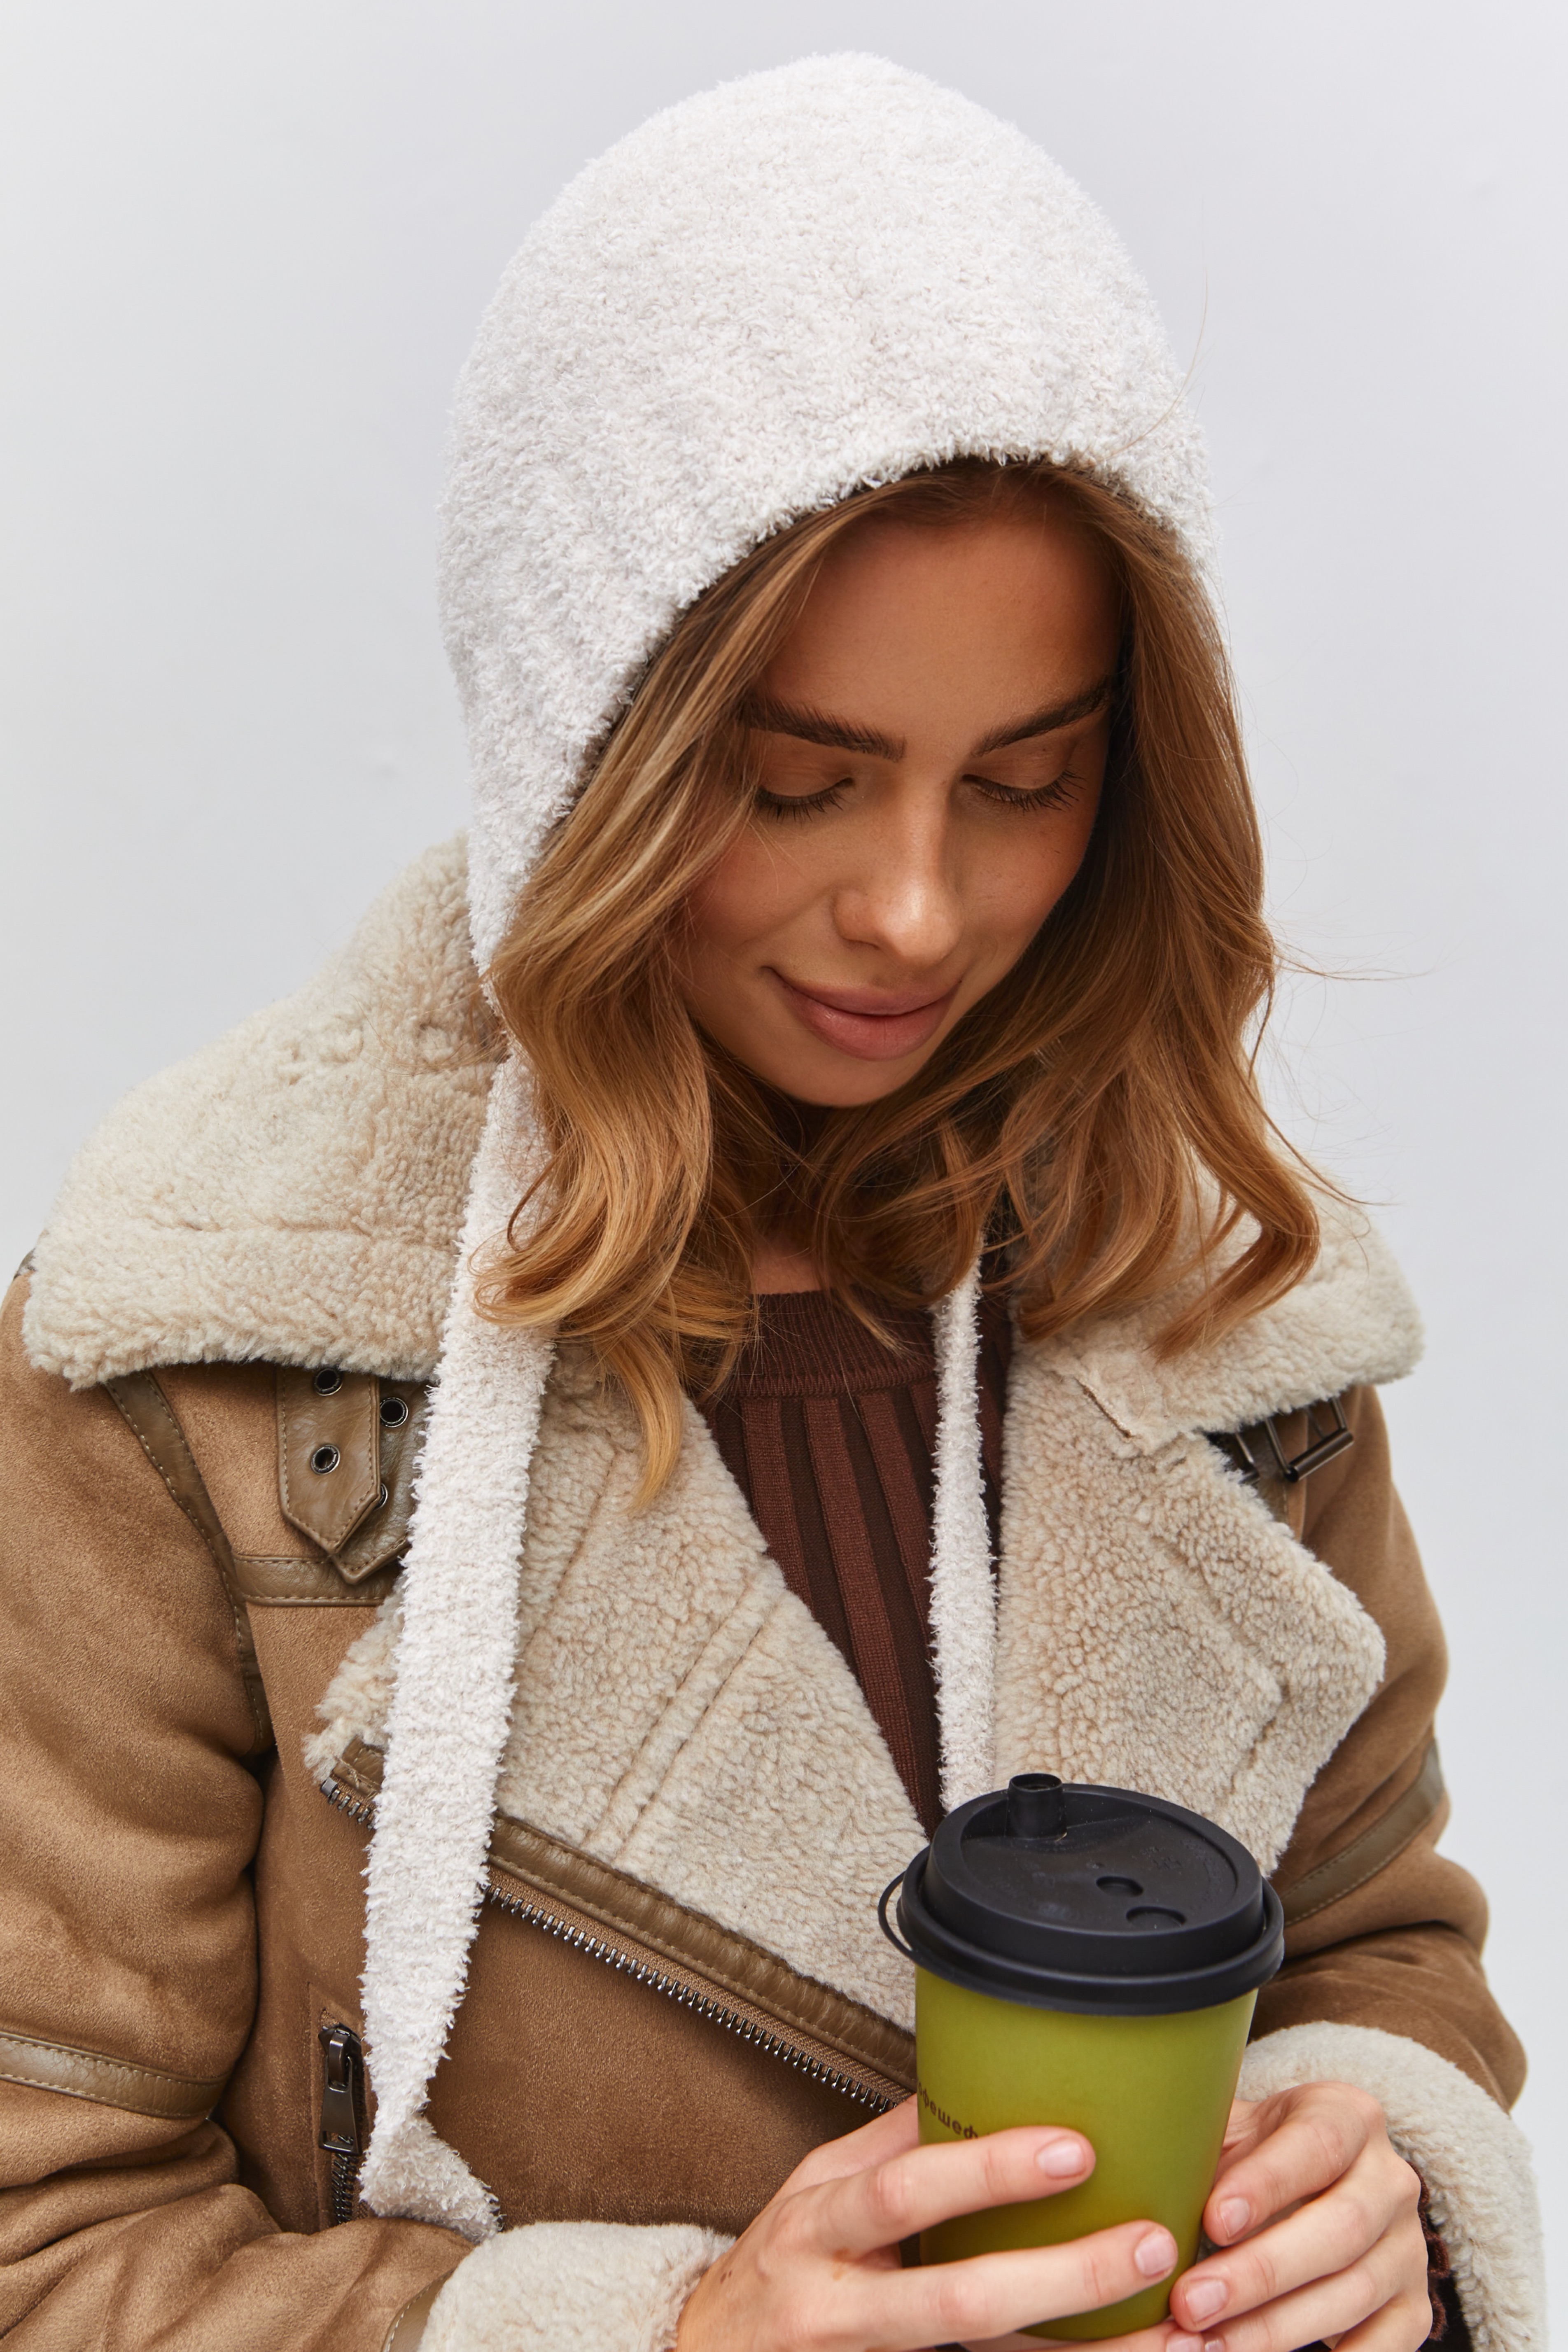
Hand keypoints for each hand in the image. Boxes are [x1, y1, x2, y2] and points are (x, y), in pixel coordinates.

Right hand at [675, 2096, 1177, 2351]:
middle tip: (1152, 2244)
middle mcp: (838, 2304)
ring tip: (1175, 2332)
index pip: (906, 2192)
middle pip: (958, 2300)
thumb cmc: (778, 2266)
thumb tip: (977, 2079)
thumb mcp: (813, 2190)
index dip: (989, 2171)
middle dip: (1063, 2278)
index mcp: (818, 2226)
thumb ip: (891, 2146)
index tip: (1077, 2148)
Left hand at [1165, 2081, 1427, 2351]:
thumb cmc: (1249, 2158)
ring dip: (1275, 2327)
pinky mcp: (1414, 2307)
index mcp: (1347, 2116)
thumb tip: (1142, 2177)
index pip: (1317, 2144)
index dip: (1267, 2184)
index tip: (1211, 2220)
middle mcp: (1390, 2179)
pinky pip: (1388, 2345)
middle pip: (1340, 2227)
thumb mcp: (1230, 2132)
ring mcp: (1407, 2248)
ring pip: (1353, 2292)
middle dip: (1259, 2272)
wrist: (1310, 2192)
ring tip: (1206, 2345)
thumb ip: (1200, 2146)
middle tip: (1189, 2303)